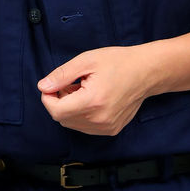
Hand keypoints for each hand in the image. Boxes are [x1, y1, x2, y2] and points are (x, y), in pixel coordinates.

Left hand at [37, 46, 152, 135]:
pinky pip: (86, 127)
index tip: (53, 85)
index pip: (56, 111)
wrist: (146, 71)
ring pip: (73, 124)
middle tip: (70, 84)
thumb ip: (61, 75)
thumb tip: (42, 87)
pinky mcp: (112, 130)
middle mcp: (100, 119)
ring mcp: (107, 127)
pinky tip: (92, 99)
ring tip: (83, 90)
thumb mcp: (86, 60)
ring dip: (70, 109)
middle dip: (59, 102)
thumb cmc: (118, 62)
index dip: (48, 98)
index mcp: (92, 102)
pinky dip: (82, 115)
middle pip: (62, 119)